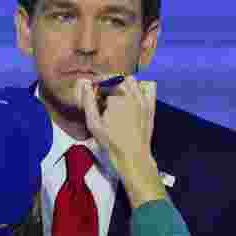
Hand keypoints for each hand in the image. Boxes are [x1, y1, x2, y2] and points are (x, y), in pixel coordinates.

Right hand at [77, 76, 164, 208]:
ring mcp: (143, 100)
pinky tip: (135, 97)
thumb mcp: (93, 124)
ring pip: (132, 81)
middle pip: (117, 80)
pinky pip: (149, 87)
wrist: (132, 156)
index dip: (97, 86)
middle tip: (105, 99)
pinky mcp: (151, 106)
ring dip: (124, 85)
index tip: (94, 93)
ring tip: (118, 99)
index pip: (104, 81)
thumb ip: (88, 101)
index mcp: (116, 98)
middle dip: (109, 85)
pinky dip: (142, 88)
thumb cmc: (111, 143)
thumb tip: (85, 84)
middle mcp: (131, 96)